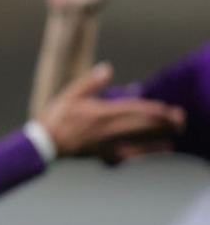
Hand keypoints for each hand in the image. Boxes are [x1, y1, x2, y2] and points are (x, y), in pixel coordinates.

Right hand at [39, 62, 183, 157]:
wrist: (44, 144)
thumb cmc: (55, 118)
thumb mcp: (70, 94)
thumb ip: (91, 82)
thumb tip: (107, 68)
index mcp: (101, 113)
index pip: (134, 110)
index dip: (153, 110)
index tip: (168, 110)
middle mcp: (108, 130)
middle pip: (141, 126)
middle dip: (162, 123)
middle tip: (179, 121)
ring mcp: (107, 144)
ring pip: (139, 142)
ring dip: (157, 139)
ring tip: (172, 136)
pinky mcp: (103, 154)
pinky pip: (128, 155)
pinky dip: (143, 153)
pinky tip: (152, 153)